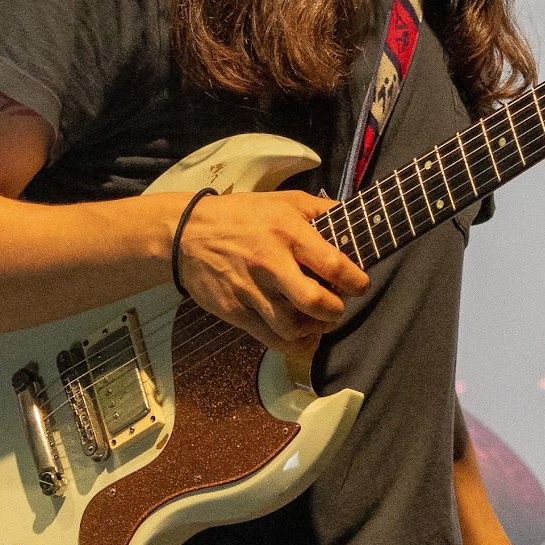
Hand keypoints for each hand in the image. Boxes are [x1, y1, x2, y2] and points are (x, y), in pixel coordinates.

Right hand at [170, 190, 369, 352]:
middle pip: (315, 302)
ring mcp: (250, 290)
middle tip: (338, 305)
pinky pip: (271, 339)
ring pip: (293, 327)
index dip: (355, 281)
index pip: (332, 265)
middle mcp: (269, 263)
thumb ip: (321, 210)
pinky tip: (302, 335)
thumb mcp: (283, 200)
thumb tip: (354, 219)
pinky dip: (293, 343)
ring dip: (315, 329)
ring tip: (319, 320)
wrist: (185, 234)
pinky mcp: (235, 311)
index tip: (360, 285)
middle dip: (336, 310)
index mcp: (287, 232)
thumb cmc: (241, 216)